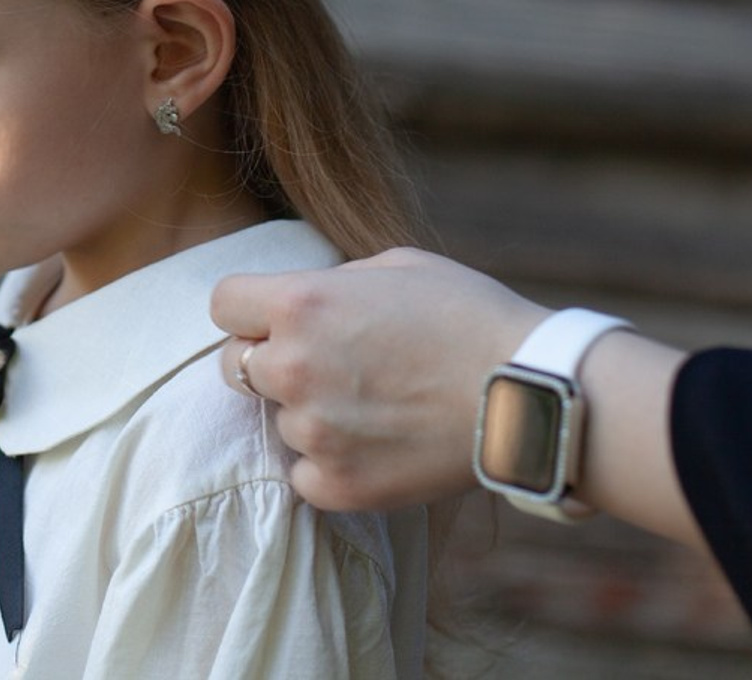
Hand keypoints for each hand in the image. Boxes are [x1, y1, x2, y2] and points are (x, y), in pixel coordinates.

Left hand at [211, 247, 547, 511]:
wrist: (529, 392)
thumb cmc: (466, 315)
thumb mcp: (392, 266)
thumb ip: (330, 283)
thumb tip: (300, 301)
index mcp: (301, 302)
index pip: (222, 302)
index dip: (247, 308)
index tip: (273, 316)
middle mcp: (294, 366)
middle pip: (233, 365)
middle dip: (267, 359)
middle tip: (322, 362)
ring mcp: (314, 431)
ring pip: (276, 419)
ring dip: (306, 411)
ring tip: (370, 403)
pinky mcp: (338, 485)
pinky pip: (303, 473)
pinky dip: (328, 462)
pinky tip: (373, 442)